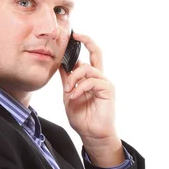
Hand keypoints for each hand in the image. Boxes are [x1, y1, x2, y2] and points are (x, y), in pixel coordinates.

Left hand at [58, 32, 123, 166]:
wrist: (92, 134)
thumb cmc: (82, 117)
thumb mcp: (69, 94)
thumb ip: (67, 80)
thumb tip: (60, 64)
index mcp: (89, 78)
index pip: (86, 57)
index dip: (80, 45)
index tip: (71, 35)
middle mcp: (98, 77)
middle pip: (96, 52)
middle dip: (87, 40)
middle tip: (76, 34)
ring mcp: (104, 82)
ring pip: (87, 68)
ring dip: (74, 78)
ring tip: (68, 91)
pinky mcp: (108, 89)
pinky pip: (92, 81)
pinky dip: (80, 87)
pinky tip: (74, 95)